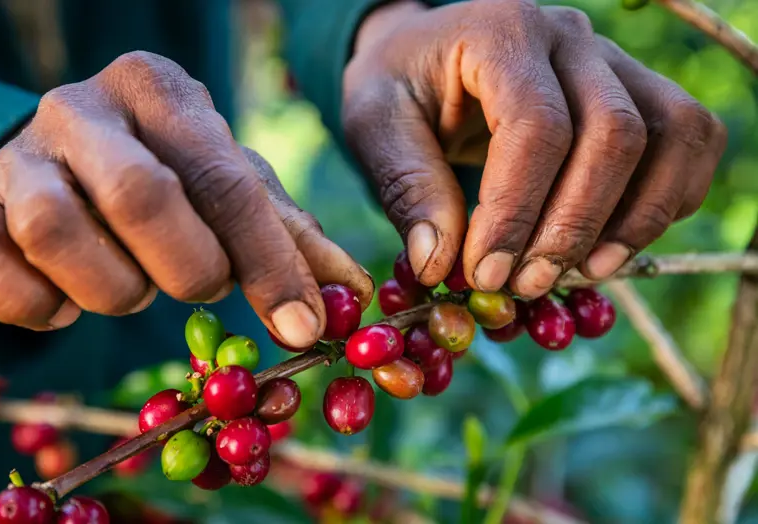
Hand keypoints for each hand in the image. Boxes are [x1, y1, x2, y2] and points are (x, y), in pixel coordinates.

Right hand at [0, 51, 372, 347]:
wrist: (52, 166)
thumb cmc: (162, 178)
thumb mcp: (226, 187)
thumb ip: (285, 233)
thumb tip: (355, 292)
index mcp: (159, 92)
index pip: (224, 178)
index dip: (268, 260)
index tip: (302, 326)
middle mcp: (79, 108)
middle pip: (140, 196)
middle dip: (186, 268)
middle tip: (199, 288)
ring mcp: (14, 159)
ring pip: (57, 234)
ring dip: (111, 289)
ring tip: (132, 286)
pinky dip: (35, 306)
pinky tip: (66, 302)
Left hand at [344, 0, 726, 297]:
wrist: (428, 53)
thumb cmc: (400, 87)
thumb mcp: (375, 125)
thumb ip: (406, 186)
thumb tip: (440, 263)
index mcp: (501, 32)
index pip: (535, 126)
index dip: (517, 211)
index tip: (485, 274)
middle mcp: (570, 36)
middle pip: (614, 132)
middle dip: (572, 225)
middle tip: (526, 285)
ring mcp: (613, 59)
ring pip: (671, 133)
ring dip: (635, 219)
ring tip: (579, 274)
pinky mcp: (638, 88)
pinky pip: (690, 139)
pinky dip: (669, 198)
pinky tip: (615, 242)